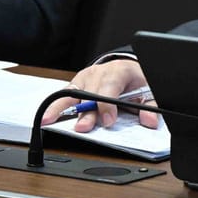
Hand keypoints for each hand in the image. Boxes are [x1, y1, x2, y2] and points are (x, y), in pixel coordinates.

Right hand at [41, 57, 156, 132]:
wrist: (127, 69)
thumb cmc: (136, 81)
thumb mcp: (148, 91)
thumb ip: (150, 107)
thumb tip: (150, 121)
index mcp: (119, 71)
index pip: (110, 86)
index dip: (108, 104)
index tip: (108, 121)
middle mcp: (99, 72)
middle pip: (90, 93)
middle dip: (86, 112)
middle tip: (83, 128)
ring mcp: (85, 78)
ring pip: (72, 92)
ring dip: (60, 107)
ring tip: (48, 120)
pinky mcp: (76, 84)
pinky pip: (65, 95)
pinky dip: (55, 106)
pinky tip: (46, 116)